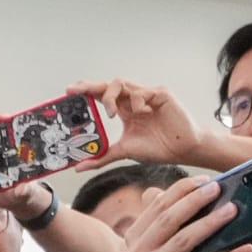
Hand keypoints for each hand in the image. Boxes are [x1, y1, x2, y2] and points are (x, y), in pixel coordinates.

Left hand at [66, 78, 210, 171]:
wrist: (183, 150)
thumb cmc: (158, 148)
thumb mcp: (124, 152)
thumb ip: (102, 157)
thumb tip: (78, 167)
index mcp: (124, 110)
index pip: (101, 96)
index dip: (86, 92)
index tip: (69, 93)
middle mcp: (133, 100)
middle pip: (108, 85)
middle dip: (90, 86)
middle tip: (76, 90)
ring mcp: (146, 95)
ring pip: (122, 84)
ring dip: (111, 96)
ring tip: (110, 114)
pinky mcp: (160, 94)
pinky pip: (142, 91)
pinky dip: (135, 101)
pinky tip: (140, 114)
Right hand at [124, 174, 251, 251]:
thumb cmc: (179, 251)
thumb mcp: (167, 231)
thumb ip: (169, 208)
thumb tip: (198, 184)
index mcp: (134, 235)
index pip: (157, 205)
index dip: (181, 189)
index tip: (204, 180)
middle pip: (169, 220)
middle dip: (194, 201)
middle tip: (217, 189)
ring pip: (185, 240)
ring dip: (210, 222)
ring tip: (232, 210)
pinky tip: (248, 248)